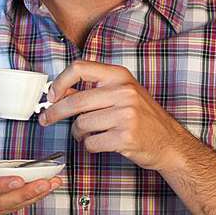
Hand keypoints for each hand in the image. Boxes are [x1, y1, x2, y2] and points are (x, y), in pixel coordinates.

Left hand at [39, 60, 194, 171]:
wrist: (169, 142)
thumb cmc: (143, 118)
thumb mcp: (123, 93)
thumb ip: (94, 90)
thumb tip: (59, 92)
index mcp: (120, 76)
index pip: (80, 68)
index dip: (60, 82)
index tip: (52, 95)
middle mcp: (123, 91)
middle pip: (74, 101)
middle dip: (54, 113)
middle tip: (46, 119)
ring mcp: (126, 114)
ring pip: (81, 125)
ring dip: (79, 134)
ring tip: (91, 134)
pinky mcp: (125, 137)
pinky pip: (91, 143)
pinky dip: (90, 146)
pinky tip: (102, 143)